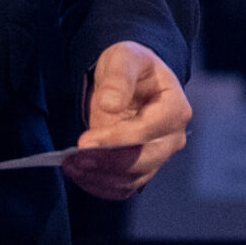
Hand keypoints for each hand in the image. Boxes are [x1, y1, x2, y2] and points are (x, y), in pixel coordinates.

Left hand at [63, 42, 189, 200]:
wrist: (130, 80)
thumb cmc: (131, 67)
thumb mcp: (123, 58)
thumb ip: (118, 77)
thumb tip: (111, 104)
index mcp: (175, 107)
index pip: (148, 130)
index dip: (117, 139)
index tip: (85, 141)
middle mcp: (173, 137)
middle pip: (144, 160)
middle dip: (106, 162)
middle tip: (74, 158)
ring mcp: (159, 156)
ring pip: (132, 178)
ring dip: (99, 176)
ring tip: (70, 164)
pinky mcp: (142, 169)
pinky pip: (123, 187)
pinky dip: (100, 185)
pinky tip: (79, 173)